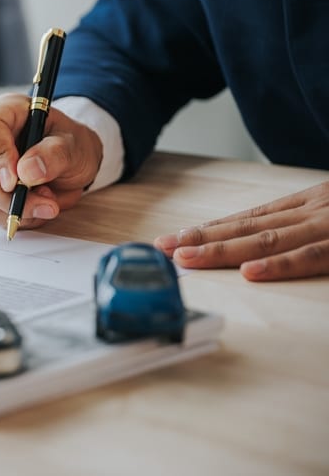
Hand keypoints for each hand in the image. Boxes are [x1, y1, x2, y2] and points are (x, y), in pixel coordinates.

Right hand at [0, 93, 103, 231]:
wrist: (73, 162)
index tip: (18, 180)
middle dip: (14, 199)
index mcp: (5, 114)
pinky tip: (37, 207)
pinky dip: (19, 218)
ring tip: (47, 201)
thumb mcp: (74, 144)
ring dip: (19, 211)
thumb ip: (54, 154)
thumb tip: (26, 172)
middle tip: (48, 204)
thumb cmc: (72, 144)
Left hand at [155, 182, 328, 280]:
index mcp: (308, 204)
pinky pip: (310, 256)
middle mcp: (309, 212)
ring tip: (186, 258)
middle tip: (163, 248)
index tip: (176, 238)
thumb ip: (309, 225)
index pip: (250, 218)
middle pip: (246, 227)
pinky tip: (249, 271)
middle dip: (201, 239)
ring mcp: (325, 226)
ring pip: (266, 239)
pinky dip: (278, 264)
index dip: (211, 229)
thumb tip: (276, 239)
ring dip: (223, 250)